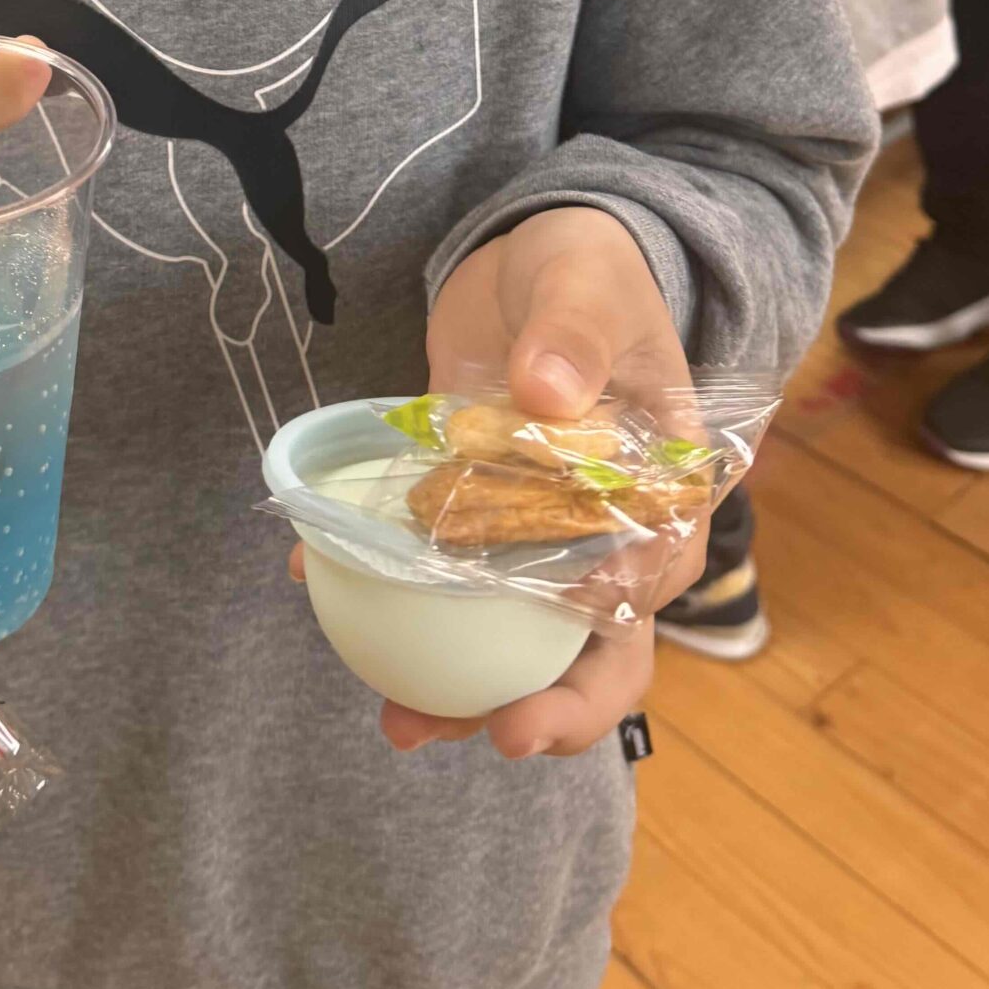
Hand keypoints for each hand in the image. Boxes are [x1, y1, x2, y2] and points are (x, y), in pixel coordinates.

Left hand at [379, 205, 698, 760]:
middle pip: (594, 648)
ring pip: (512, 636)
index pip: (654, 588)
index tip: (554, 675)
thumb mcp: (587, 286)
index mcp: (664, 493)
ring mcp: (536, 533)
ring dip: (463, 689)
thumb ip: (573, 335)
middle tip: (493, 735)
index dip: (611, 648)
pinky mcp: (473, 513)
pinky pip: (439, 573)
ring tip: (399, 724)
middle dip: (548, 710)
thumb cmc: (588, 271)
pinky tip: (324, 589)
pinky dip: (390, 596)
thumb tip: (547, 391)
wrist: (531, 254)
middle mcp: (608, 533)